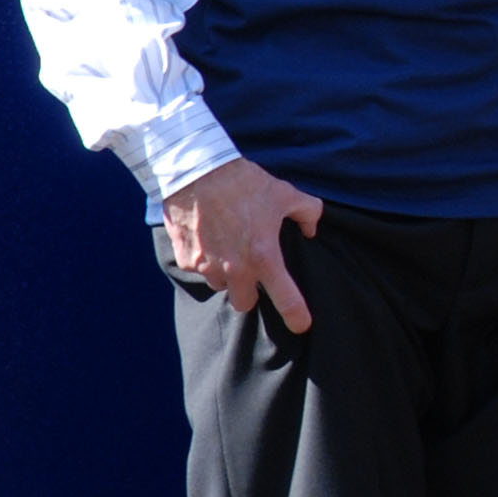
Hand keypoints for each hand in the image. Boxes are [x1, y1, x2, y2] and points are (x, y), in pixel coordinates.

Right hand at [162, 157, 323, 333]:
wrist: (196, 171)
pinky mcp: (184, 259)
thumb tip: (312, 229)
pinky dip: (206, 260)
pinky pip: (198, 270)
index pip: (285, 297)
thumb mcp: (285, 193)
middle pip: (245, 303)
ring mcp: (206, 266)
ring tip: (230, 248)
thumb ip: (308, 212)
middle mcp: (234, 269)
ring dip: (227, 276)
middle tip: (255, 271)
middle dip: (251, 292)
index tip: (302, 325)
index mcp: (264, 256)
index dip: (296, 315)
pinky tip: (210, 238)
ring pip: (220, 286)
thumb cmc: (244, 183)